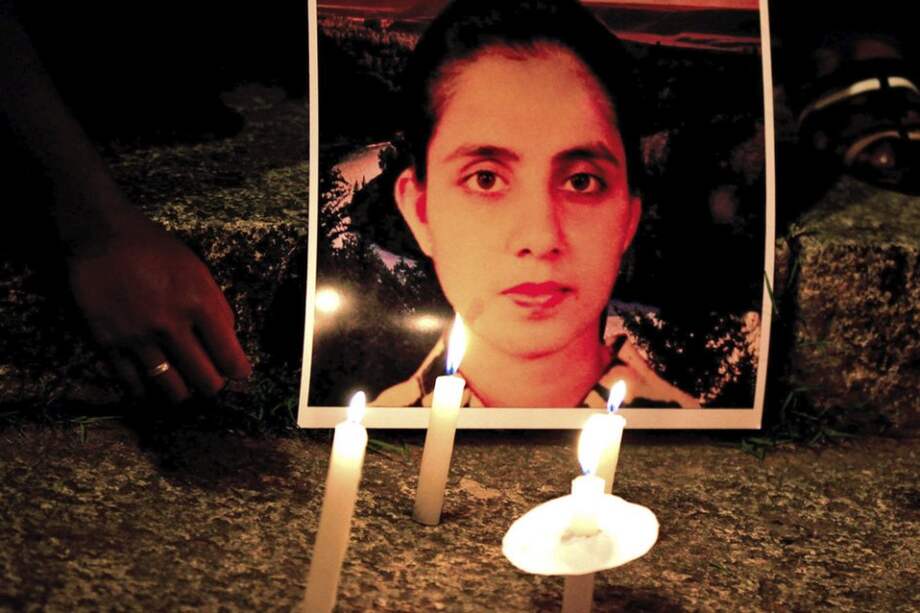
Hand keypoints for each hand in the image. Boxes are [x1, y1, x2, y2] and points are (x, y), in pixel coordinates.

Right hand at [66, 207, 251, 401]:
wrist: (103, 236)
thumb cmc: (156, 250)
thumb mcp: (198, 271)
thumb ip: (216, 307)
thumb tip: (229, 340)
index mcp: (199, 304)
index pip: (229, 355)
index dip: (238, 371)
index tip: (238, 374)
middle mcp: (171, 325)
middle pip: (204, 379)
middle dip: (212, 386)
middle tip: (210, 383)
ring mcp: (139, 336)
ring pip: (171, 387)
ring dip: (181, 393)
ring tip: (183, 389)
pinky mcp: (109, 342)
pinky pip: (133, 382)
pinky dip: (145, 390)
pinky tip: (150, 388)